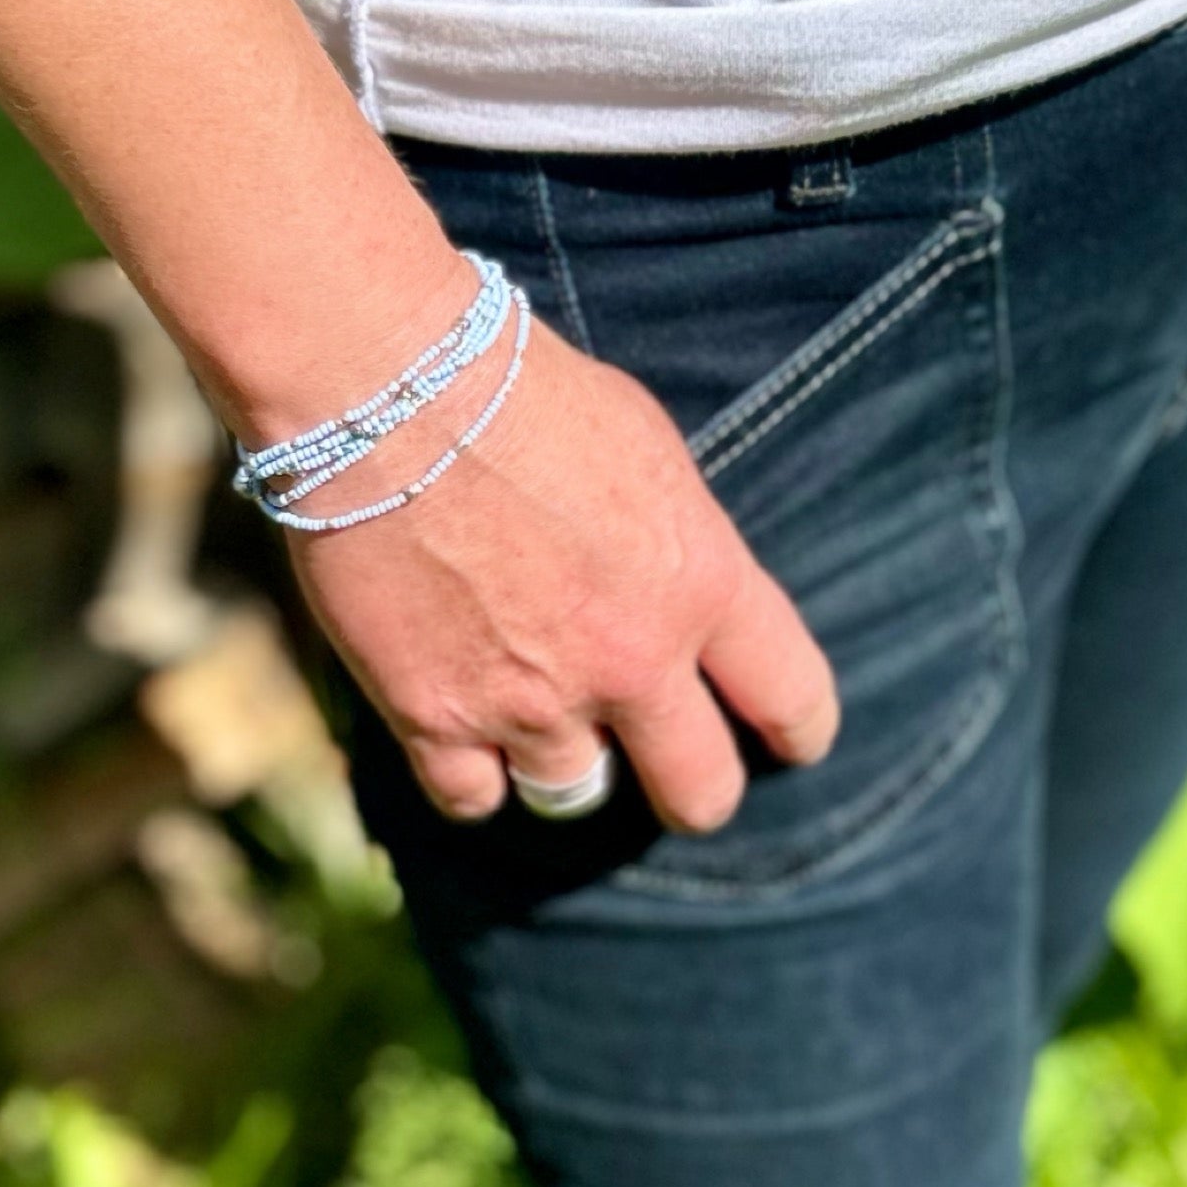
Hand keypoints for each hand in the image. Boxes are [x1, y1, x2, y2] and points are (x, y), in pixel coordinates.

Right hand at [289, 318, 839, 830]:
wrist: (391, 392)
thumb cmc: (523, 389)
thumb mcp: (647, 448)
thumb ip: (677, 544)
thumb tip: (680, 587)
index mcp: (701, 583)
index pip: (793, 700)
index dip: (795, 729)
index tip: (783, 738)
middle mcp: (631, 661)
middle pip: (700, 794)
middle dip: (689, 785)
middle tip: (663, 760)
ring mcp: (532, 701)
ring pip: (574, 797)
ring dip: (561, 760)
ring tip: (537, 712)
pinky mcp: (435, 717)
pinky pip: (471, 797)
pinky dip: (468, 770)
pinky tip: (462, 727)